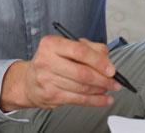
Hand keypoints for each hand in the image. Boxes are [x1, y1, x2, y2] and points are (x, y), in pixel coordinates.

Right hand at [0, 35, 120, 110]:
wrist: (29, 80)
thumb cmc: (51, 60)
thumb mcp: (67, 45)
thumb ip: (89, 47)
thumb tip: (106, 57)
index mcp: (51, 44)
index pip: (80, 51)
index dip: (99, 61)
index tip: (111, 68)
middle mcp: (46, 61)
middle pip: (81, 72)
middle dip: (103, 79)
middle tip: (114, 81)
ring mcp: (47, 80)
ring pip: (81, 87)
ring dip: (100, 89)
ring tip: (109, 88)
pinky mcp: (51, 95)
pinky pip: (78, 100)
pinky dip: (95, 101)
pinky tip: (103, 99)